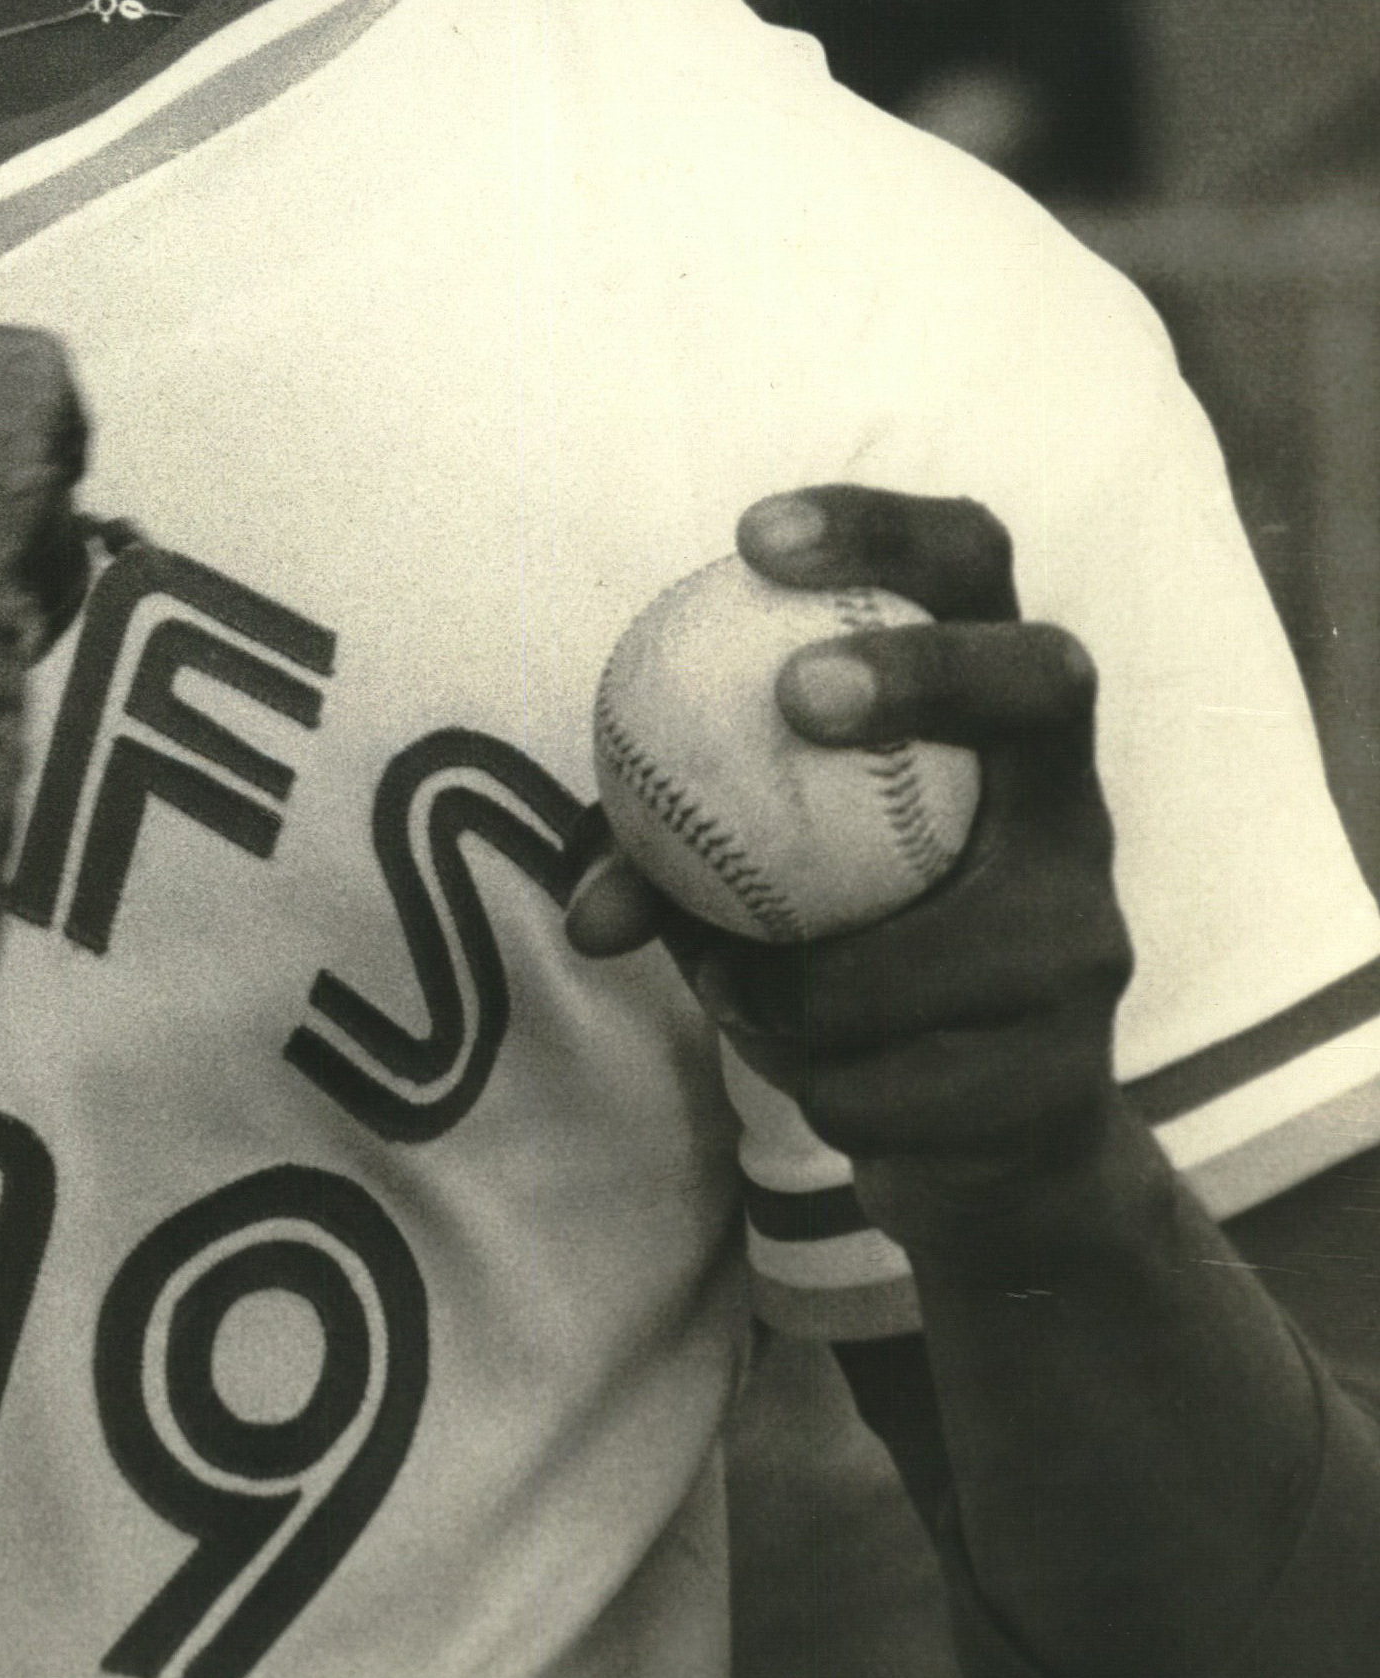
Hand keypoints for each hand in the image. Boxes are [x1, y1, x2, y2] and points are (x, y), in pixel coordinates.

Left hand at [566, 487, 1134, 1253]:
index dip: (881, 531)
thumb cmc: (848, 960)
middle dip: (929, 670)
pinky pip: (898, 1074)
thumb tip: (588, 904)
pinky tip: (815, 1082)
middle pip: (1044, 680)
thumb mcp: (756, 889)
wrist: (985, 1146)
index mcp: (995, 726)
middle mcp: (1072, 806)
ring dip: (802, 982)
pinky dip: (821, 1078)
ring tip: (739, 991)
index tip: (752, 536)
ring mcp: (1089, 933)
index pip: (969, 574)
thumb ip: (671, 862)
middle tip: (800, 695)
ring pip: (933, 943)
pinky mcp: (1070, 1066)